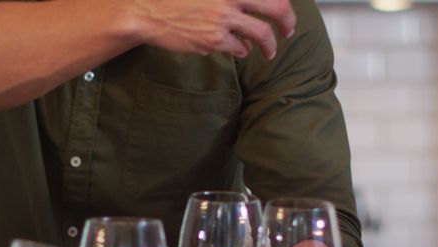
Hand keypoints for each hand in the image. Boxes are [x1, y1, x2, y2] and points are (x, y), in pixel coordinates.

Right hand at [128, 0, 295, 59]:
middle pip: (276, 10)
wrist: (149, 12)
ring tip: (267, 51)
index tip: (285, 14)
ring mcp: (223, 19)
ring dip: (268, 45)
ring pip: (261, 35)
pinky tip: (237, 48)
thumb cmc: (176, 0)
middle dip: (287, 24)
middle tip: (287, 32)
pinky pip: (239, 48)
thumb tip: (252, 5)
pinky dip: (242, 50)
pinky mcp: (213, 39)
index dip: (284, 6)